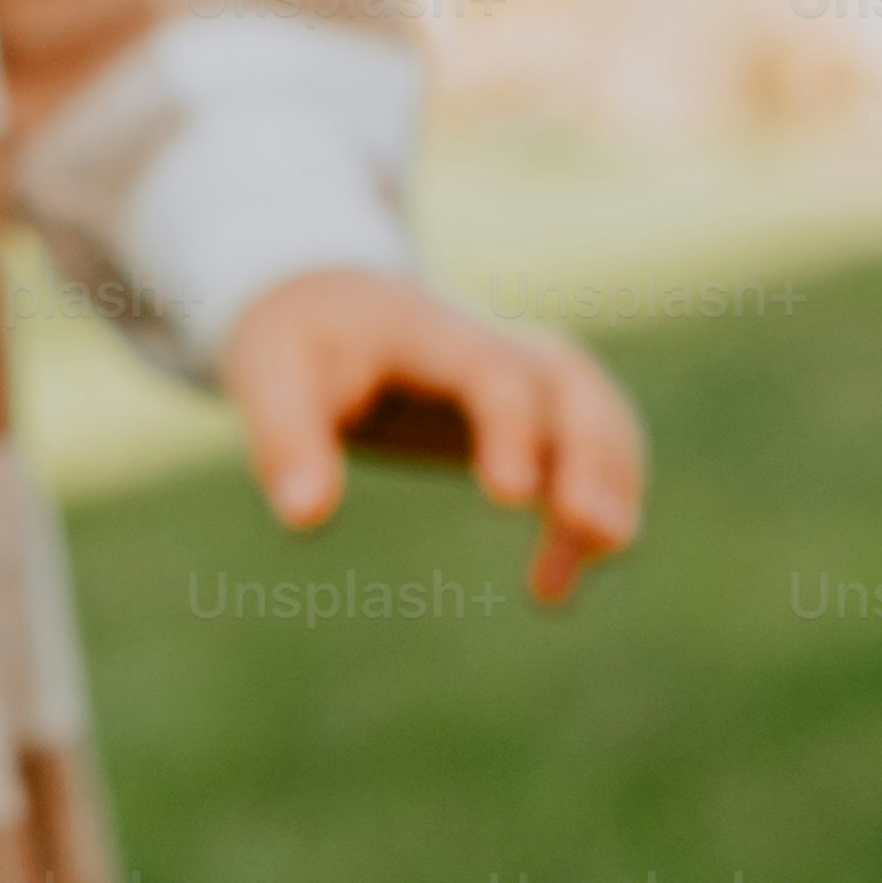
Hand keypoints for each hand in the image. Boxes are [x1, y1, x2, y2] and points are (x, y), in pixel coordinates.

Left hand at [215, 268, 643, 604]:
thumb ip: (286, 442)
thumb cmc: (298, 343)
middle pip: (572, 388)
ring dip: (611, 489)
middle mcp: (498, 345)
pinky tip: (557, 581)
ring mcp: (524, 374)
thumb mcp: (270, 378)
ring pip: (599, 417)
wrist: (331, 301)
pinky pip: (593, 449)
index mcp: (435, 333)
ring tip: (573, 578)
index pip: (493, 374)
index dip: (511, 430)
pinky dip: (600, 504)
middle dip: (595, 457)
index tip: (510, 500)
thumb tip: (304, 519)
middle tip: (593, 535)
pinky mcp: (532, 413)